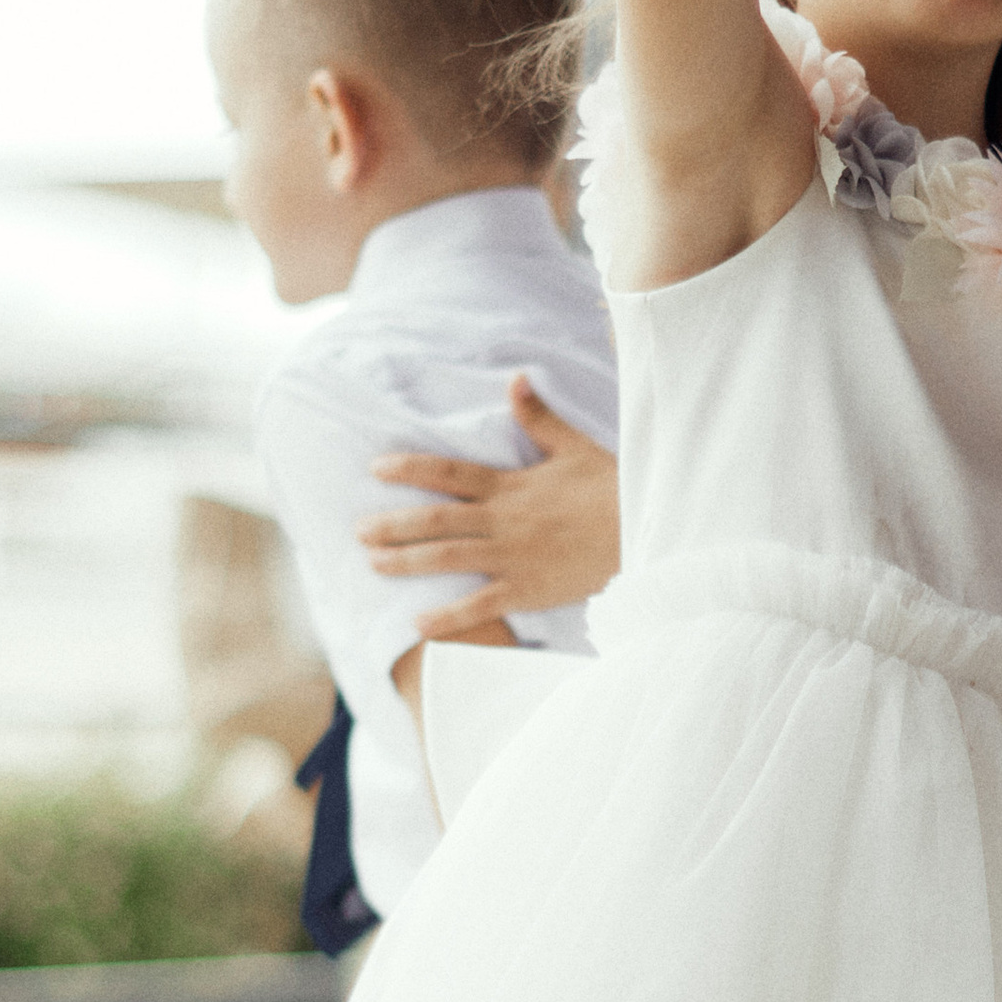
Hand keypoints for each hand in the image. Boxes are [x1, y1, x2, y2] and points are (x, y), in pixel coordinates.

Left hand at [362, 379, 622, 637]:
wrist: (643, 532)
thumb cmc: (612, 490)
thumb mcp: (575, 447)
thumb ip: (539, 418)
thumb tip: (516, 379)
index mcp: (511, 485)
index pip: (449, 473)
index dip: (410, 468)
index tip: (376, 468)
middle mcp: (503, 520)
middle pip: (436, 520)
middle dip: (393, 524)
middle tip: (358, 529)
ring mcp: (513, 557)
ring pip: (448, 558)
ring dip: (407, 561)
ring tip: (373, 564)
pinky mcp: (528, 589)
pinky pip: (480, 604)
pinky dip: (448, 615)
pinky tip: (418, 622)